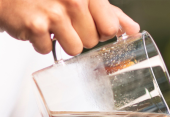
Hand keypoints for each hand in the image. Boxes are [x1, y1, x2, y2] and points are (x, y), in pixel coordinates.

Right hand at [0, 0, 139, 55]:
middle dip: (80, 37)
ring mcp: (54, 13)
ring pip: (74, 49)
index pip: (110, 28)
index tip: (89, 25)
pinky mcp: (36, 26)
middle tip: (65, 23)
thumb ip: (110, 13)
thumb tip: (134, 30)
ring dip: (62, 43)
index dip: (100, 32)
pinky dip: (42, 44)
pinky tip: (37, 28)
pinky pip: (49, 50)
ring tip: (52, 27)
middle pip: (92, 41)